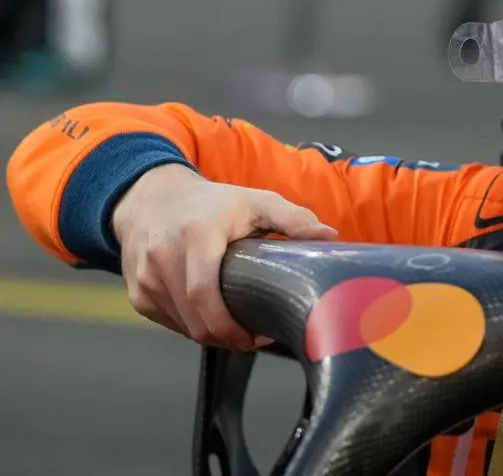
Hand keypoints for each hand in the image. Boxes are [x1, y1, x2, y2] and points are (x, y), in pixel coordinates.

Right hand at [112, 164, 337, 349]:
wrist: (152, 198)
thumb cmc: (212, 203)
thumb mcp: (256, 201)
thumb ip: (293, 218)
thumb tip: (329, 236)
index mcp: (195, 234)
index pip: (204, 295)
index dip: (231, 326)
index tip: (259, 335)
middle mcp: (163, 256)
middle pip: (196, 320)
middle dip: (229, 337)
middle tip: (256, 338)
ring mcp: (144, 278)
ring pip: (185, 327)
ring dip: (214, 335)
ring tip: (240, 327)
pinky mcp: (138, 294)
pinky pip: (172, 324)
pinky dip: (194, 327)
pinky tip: (214, 316)